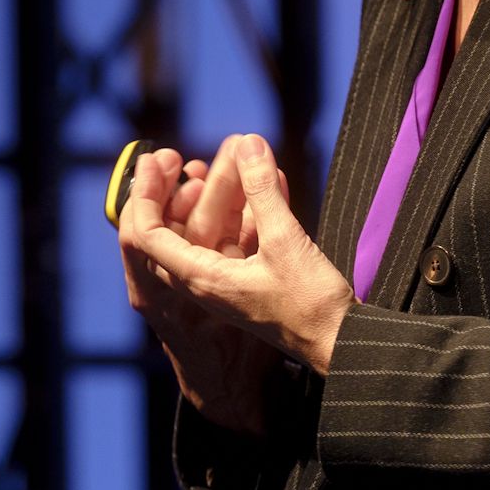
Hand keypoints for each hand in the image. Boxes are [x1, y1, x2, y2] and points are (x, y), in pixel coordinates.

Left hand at [135, 134, 353, 375]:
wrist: (344, 346)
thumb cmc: (311, 307)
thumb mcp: (285, 241)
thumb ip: (262, 191)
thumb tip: (248, 143)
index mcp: (200, 279)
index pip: (148, 235)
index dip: (145, 194)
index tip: (153, 161)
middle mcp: (207, 280)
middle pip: (180, 225)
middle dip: (185, 186)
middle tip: (188, 156)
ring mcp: (231, 279)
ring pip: (217, 225)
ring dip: (226, 189)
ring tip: (241, 150)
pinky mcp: (255, 276)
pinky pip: (243, 234)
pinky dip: (252, 207)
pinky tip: (270, 175)